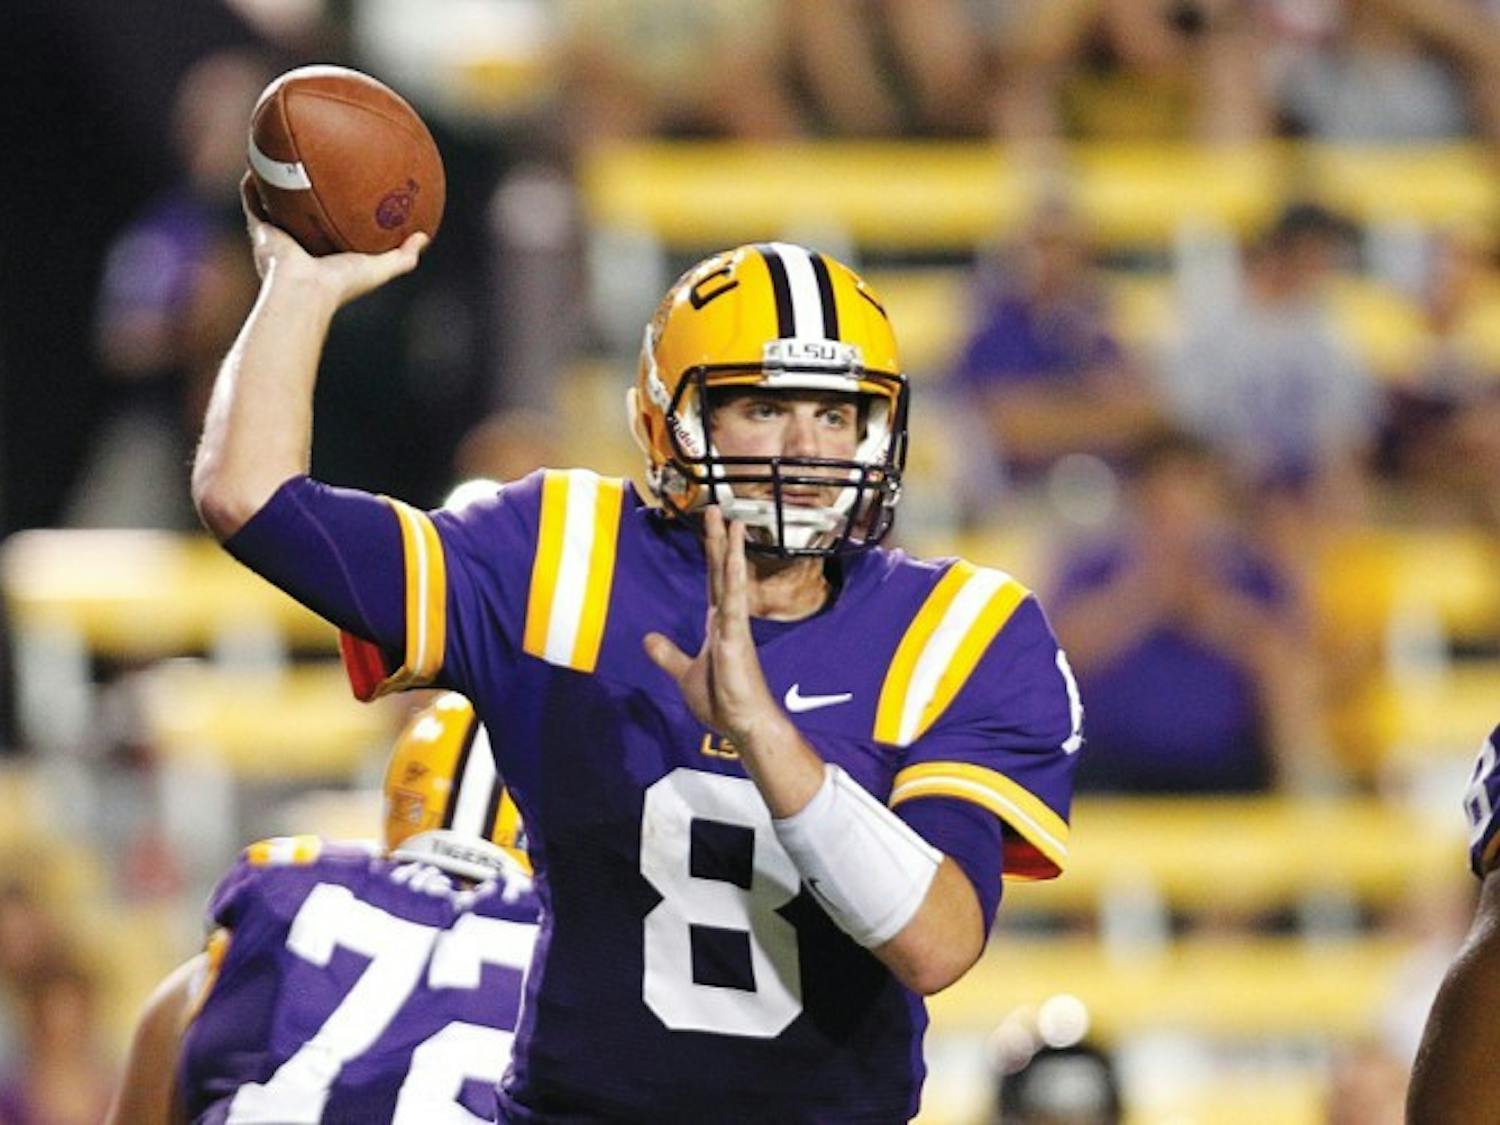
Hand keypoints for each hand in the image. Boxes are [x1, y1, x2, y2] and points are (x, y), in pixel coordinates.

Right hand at [239, 172, 425, 309]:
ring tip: (281, 158)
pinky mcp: (260, 229)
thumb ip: (403, 256)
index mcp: (321, 257)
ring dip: (277, 183)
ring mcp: (276, 237)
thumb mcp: (379, 269)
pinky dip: (254, 181)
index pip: (328, 232)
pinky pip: (252, 199)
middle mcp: (297, 246)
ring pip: (275, 205)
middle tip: (313, 171)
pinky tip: (259, 157)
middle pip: (300, 216)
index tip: (344, 196)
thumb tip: (424, 237)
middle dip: (305, 196)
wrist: (304, 290)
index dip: (333, 215)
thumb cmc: (340, 284)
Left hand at [644, 508, 785, 745]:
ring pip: (732, 580)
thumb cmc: (723, 700)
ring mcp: (734, 626)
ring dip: (731, 550)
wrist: (744, 724)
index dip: (714, 553)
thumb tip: (648, 638)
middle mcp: (728, 619)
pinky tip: (735, 560)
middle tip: (717, 509)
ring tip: (732, 521)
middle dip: (719, 540)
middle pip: (722, 571)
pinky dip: (735, 580)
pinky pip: (735, 603)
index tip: (713, 528)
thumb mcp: (684, 673)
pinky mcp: (736, 638)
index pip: (714, 580)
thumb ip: (668, 654)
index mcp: (717, 624)